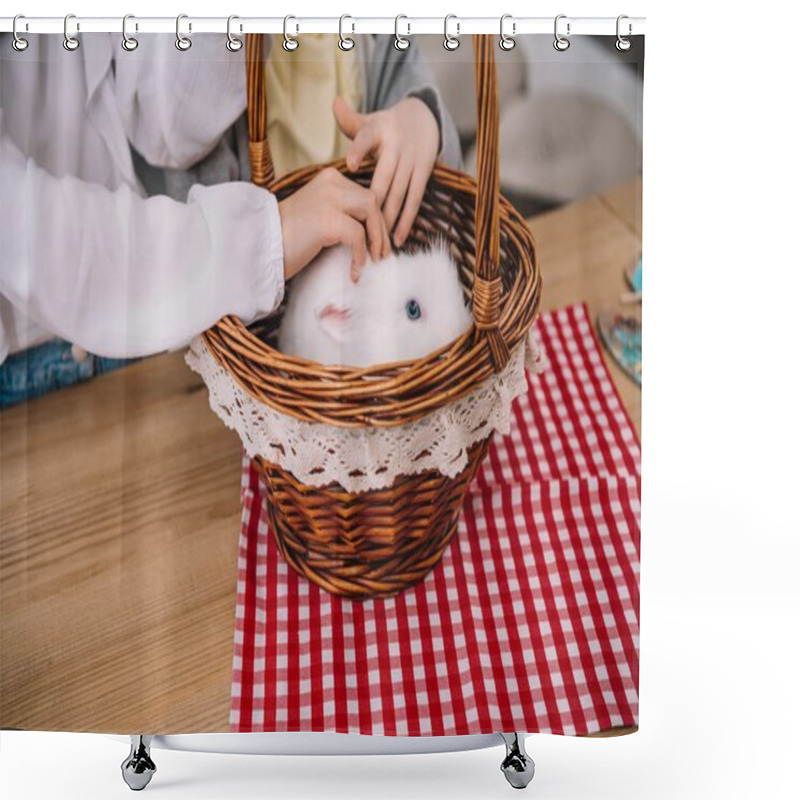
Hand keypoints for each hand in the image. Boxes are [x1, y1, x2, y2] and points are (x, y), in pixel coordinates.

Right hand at [278, 168, 390, 281]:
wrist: (261, 247)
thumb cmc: (288, 238)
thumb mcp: (319, 215)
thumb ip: (341, 213)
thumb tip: (371, 230)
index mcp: (329, 179)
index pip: (365, 194)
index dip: (377, 220)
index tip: (378, 243)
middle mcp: (330, 183)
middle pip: (372, 200)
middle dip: (381, 229)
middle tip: (381, 254)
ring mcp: (328, 199)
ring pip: (371, 211)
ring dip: (377, 238)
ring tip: (374, 260)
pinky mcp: (327, 220)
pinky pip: (358, 235)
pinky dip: (360, 256)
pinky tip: (354, 272)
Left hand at [333, 95, 439, 247]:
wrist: (423, 117)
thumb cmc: (385, 126)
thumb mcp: (369, 121)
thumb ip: (350, 121)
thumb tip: (334, 102)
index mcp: (378, 130)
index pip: (366, 138)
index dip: (359, 150)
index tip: (350, 164)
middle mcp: (396, 145)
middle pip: (383, 177)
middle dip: (373, 204)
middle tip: (360, 229)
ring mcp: (411, 159)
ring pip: (399, 192)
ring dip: (389, 218)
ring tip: (377, 241)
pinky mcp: (424, 172)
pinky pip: (415, 199)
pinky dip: (406, 220)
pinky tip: (397, 238)